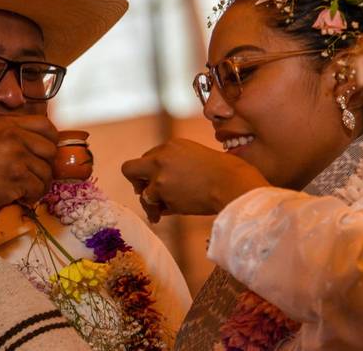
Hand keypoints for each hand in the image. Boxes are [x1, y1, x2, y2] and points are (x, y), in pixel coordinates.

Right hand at [0, 115, 57, 210]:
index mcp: (8, 125)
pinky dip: (33, 195)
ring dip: (40, 183)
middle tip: (37, 173)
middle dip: (47, 164)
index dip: (52, 139)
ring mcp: (17, 160)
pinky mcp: (16, 180)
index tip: (47, 150)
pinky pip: (38, 188)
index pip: (46, 126)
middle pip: (51, 150)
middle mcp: (15, 139)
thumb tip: (36, 139)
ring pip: (46, 172)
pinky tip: (23, 197)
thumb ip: (11, 131)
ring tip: (28, 188)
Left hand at [121, 138, 268, 222]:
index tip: (160, 182)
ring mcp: (159, 174)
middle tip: (145, 192)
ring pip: (139, 190)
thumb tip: (161, 186)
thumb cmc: (225, 174)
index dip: (154, 173)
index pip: (150, 158)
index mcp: (173, 145)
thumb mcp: (198, 159)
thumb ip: (178, 166)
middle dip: (136, 182)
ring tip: (157, 211)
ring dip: (149, 202)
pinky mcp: (161, 191)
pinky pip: (151, 205)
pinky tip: (160, 216)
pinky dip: (155, 212)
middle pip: (130, 168)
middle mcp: (161, 156)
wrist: (232, 184)